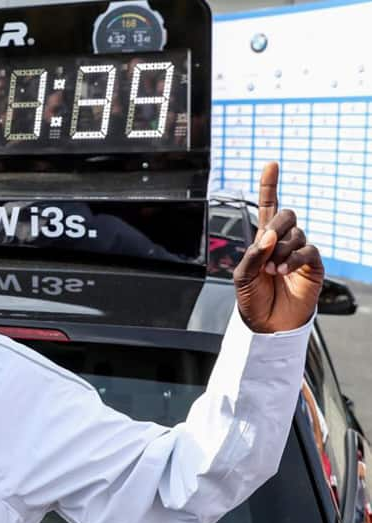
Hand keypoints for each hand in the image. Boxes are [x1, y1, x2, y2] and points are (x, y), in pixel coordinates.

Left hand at [233, 163, 323, 331]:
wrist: (267, 324)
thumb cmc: (253, 300)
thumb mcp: (243, 276)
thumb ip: (254, 253)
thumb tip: (268, 234)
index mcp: (262, 240)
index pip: (267, 207)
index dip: (269, 186)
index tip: (271, 165)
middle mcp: (281, 243)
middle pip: (286, 215)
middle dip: (276, 225)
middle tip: (267, 245)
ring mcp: (298, 253)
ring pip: (296, 234)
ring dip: (281, 249)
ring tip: (272, 269)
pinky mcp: (312, 266)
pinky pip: (308, 250)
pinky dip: (294, 258)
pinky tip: (284, 270)